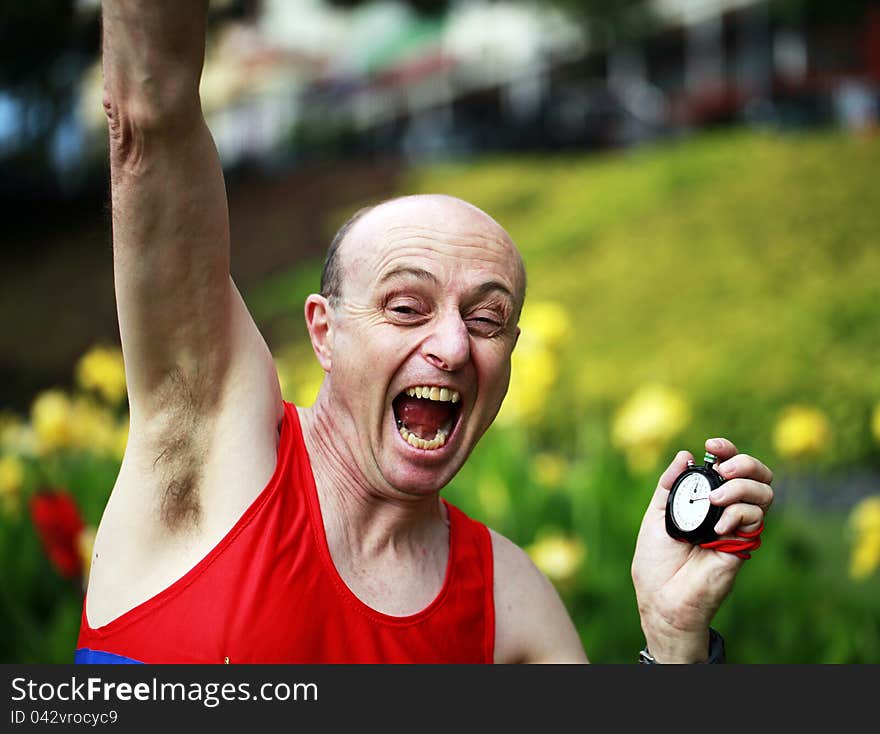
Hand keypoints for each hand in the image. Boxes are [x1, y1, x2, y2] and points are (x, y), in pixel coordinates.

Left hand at [630, 437, 773, 661]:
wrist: (661, 597)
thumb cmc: (655, 560)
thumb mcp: (656, 514)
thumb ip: (670, 484)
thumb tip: (685, 455)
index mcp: (705, 500)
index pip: (729, 468)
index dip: (728, 451)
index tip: (712, 446)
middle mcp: (726, 511)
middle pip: (757, 476)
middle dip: (745, 463)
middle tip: (724, 469)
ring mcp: (737, 528)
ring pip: (763, 493)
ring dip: (741, 488)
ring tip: (715, 500)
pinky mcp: (743, 546)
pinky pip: (755, 519)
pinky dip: (738, 513)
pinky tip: (719, 525)